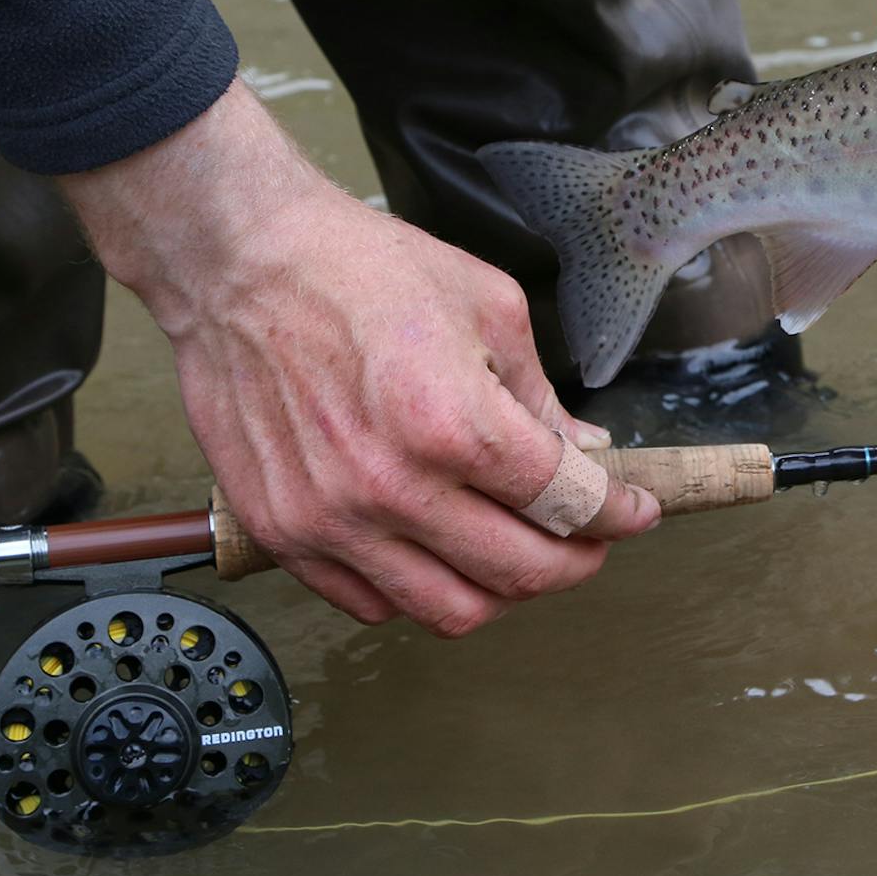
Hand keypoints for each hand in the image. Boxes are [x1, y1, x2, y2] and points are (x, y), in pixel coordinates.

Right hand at [59, 82, 659, 634]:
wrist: (242, 264)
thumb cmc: (357, 269)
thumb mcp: (487, 306)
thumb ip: (540, 394)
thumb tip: (582, 451)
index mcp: (452, 422)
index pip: (567, 503)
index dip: (619, 513)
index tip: (634, 512)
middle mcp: (392, 487)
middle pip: (519, 573)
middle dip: (576, 561)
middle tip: (588, 539)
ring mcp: (333, 521)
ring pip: (451, 611)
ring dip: (502, 591)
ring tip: (518, 553)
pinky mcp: (286, 533)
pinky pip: (374, 605)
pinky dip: (422, 591)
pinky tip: (440, 551)